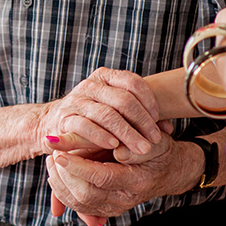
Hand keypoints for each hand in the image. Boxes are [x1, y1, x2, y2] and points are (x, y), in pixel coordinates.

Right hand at [40, 68, 162, 158]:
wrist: (57, 124)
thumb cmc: (95, 119)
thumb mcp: (117, 113)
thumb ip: (141, 117)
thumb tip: (168, 129)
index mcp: (105, 77)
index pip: (132, 82)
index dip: (149, 102)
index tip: (158, 123)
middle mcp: (90, 85)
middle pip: (123, 100)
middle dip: (142, 122)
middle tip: (154, 140)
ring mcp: (76, 100)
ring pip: (106, 114)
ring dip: (126, 133)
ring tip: (141, 148)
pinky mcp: (65, 118)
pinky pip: (85, 125)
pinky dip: (101, 136)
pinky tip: (114, 145)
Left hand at [45, 136, 199, 224]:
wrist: (169, 171)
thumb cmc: (159, 151)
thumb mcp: (155, 142)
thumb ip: (137, 146)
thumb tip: (119, 151)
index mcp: (137, 181)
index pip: (101, 178)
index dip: (77, 166)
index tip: (60, 153)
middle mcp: (125, 199)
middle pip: (86, 195)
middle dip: (64, 175)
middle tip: (53, 154)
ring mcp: (115, 207)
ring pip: (79, 203)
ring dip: (60, 183)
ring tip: (52, 161)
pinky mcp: (106, 209)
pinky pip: (79, 206)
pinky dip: (63, 192)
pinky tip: (56, 174)